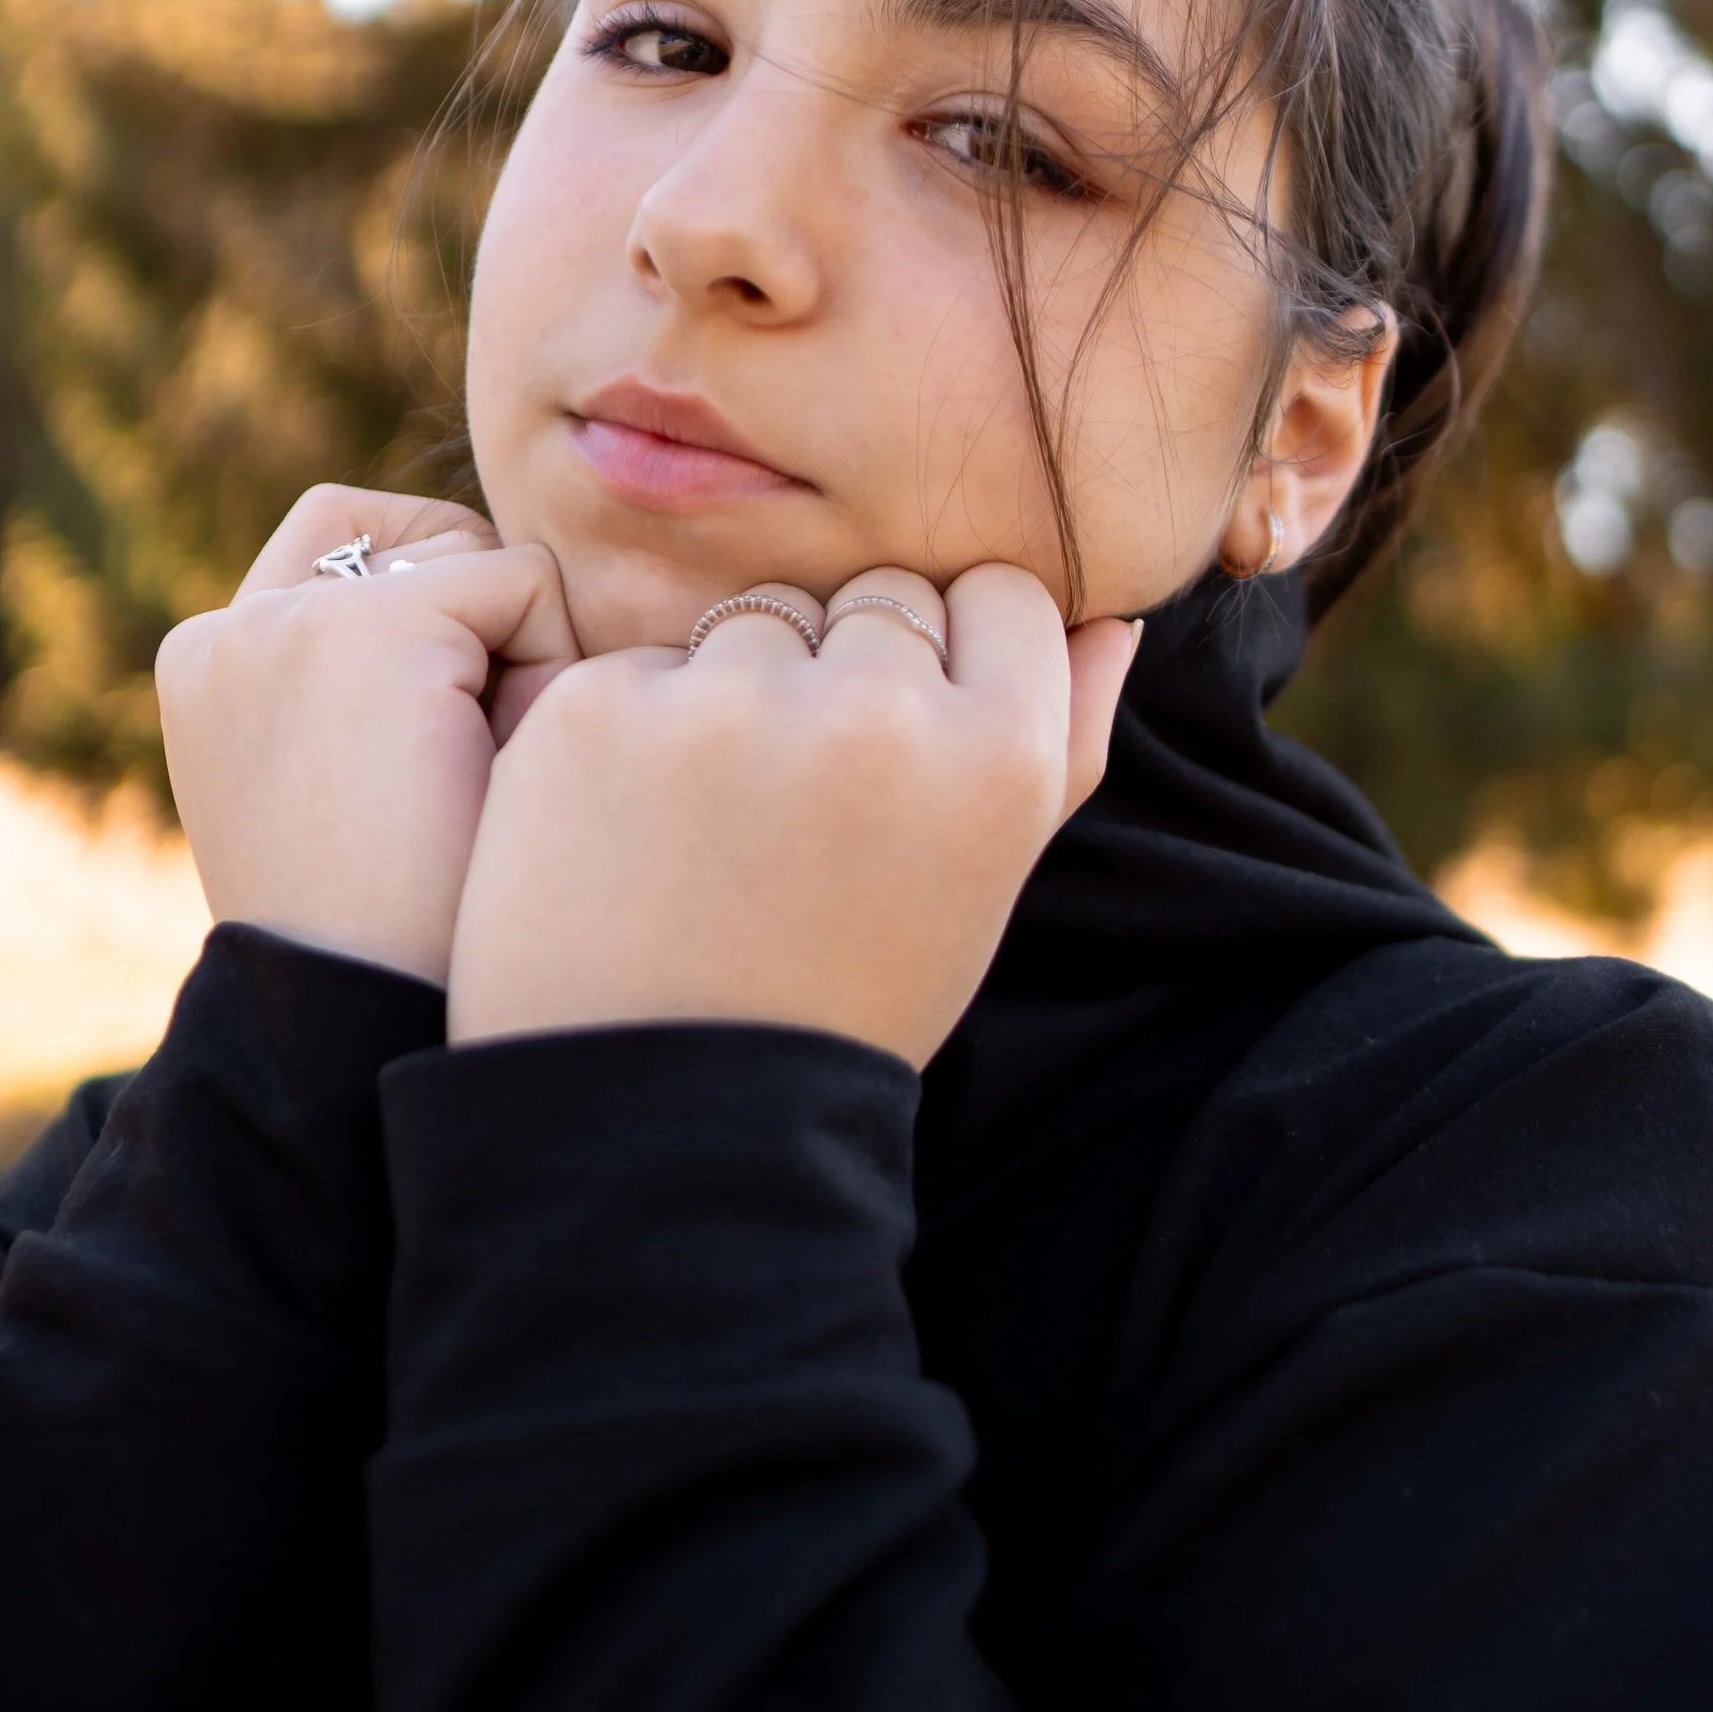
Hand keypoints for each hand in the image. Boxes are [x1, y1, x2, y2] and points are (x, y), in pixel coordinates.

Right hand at [156, 485, 581, 986]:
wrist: (362, 1023)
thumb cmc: (388, 939)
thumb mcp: (343, 794)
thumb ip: (372, 690)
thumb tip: (502, 582)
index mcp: (205, 669)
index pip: (346, 552)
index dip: (445, 624)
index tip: (448, 755)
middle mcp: (227, 629)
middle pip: (415, 536)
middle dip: (483, 625)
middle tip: (483, 765)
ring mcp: (288, 619)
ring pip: (473, 559)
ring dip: (517, 654)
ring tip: (494, 777)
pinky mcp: (374, 625)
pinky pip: (527, 583)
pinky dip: (552, 670)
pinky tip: (511, 772)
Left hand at [445, 566, 1137, 1066]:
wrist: (663, 1117)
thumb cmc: (845, 997)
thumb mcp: (987, 887)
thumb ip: (1066, 741)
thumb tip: (1112, 616)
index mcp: (997, 755)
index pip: (1001, 594)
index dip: (958, 655)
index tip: (916, 736)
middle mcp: (875, 712)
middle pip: (880, 599)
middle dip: (849, 672)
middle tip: (809, 808)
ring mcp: (729, 705)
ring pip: (759, 620)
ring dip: (743, 691)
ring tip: (721, 828)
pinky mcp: (600, 710)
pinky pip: (645, 664)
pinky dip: (639, 729)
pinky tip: (636, 832)